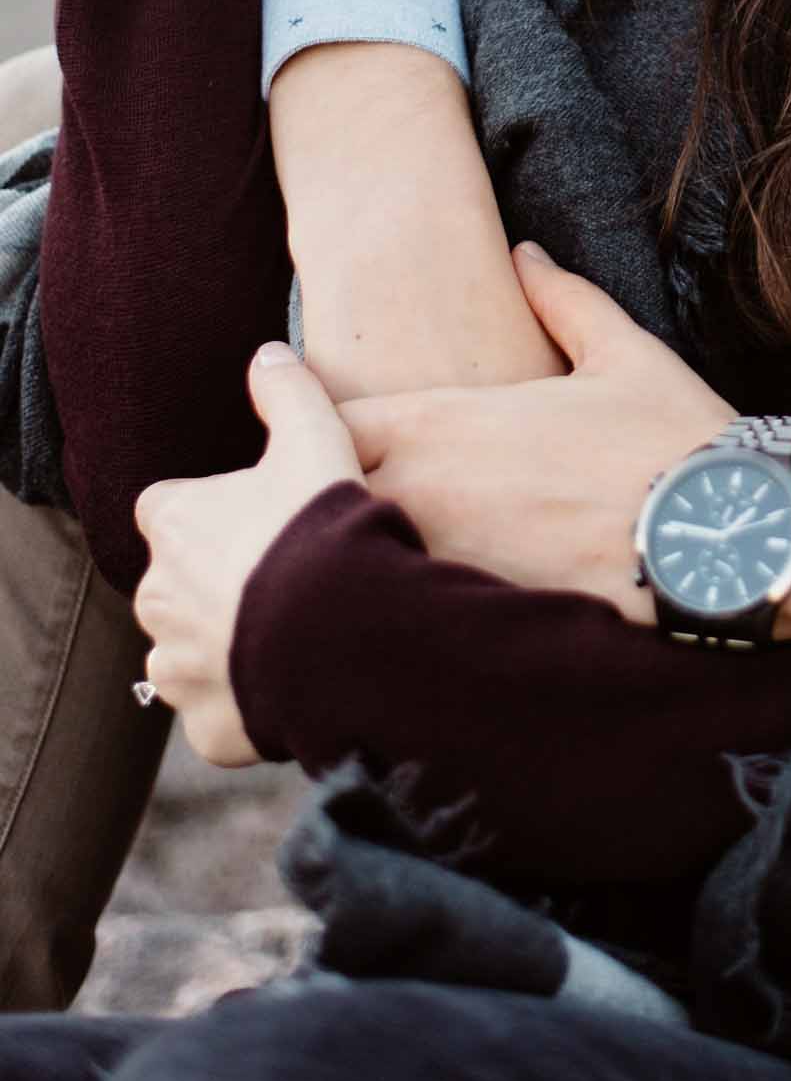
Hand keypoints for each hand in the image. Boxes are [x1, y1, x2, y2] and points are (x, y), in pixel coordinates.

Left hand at [134, 344, 364, 767]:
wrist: (341, 628)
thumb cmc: (321, 526)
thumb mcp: (315, 436)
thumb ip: (287, 390)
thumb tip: (267, 353)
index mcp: (174, 525)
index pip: (168, 511)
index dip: (211, 513)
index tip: (257, 518)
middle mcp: (159, 598)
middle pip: (178, 586)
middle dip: (218, 585)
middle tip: (285, 577)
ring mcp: (178, 669)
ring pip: (193, 654)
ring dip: (229, 646)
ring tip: (294, 632)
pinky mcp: (206, 727)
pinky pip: (220, 715)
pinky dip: (248, 705)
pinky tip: (295, 681)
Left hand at [338, 243, 734, 622]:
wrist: (727, 534)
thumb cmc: (674, 437)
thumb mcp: (620, 352)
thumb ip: (561, 299)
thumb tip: (526, 256)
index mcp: (446, 422)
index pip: (326, 426)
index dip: (321, 435)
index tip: (336, 441)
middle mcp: (426, 493)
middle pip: (317, 504)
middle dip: (324, 506)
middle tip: (344, 513)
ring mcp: (442, 564)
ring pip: (352, 570)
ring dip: (359, 562)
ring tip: (377, 571)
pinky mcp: (474, 619)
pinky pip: (409, 619)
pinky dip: (407, 612)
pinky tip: (433, 617)